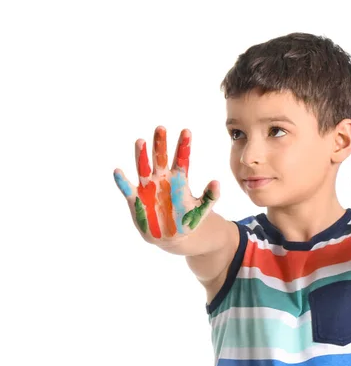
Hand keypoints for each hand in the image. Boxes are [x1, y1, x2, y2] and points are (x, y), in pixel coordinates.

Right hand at [113, 126, 218, 244]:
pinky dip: (122, 181)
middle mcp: (162, 178)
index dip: (184, 146)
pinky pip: (127, 188)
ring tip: (141, 141)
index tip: (187, 131)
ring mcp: (148, 187)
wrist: (172, 237)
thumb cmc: (186, 220)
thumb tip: (217, 182)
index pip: (182, 159)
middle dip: (160, 144)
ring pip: (143, 167)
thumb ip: (210, 197)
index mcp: (179, 179)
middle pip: (161, 158)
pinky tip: (118, 171)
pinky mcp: (136, 199)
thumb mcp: (201, 210)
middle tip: (161, 128)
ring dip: (142, 155)